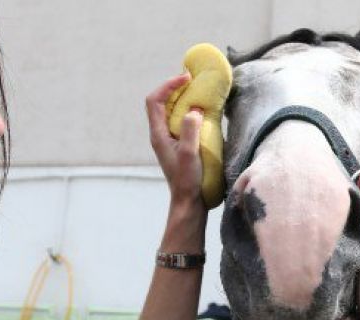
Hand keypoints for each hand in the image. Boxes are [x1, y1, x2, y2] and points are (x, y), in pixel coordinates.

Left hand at [145, 73, 204, 209]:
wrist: (188, 201)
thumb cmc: (188, 180)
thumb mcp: (190, 154)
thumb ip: (190, 130)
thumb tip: (194, 109)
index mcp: (158, 134)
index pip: (155, 100)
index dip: (168, 85)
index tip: (186, 78)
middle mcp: (161, 133)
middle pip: (162, 101)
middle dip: (176, 87)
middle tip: (195, 80)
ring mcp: (169, 138)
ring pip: (172, 110)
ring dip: (184, 97)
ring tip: (200, 91)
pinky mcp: (179, 142)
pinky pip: (181, 119)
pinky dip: (190, 110)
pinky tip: (204, 111)